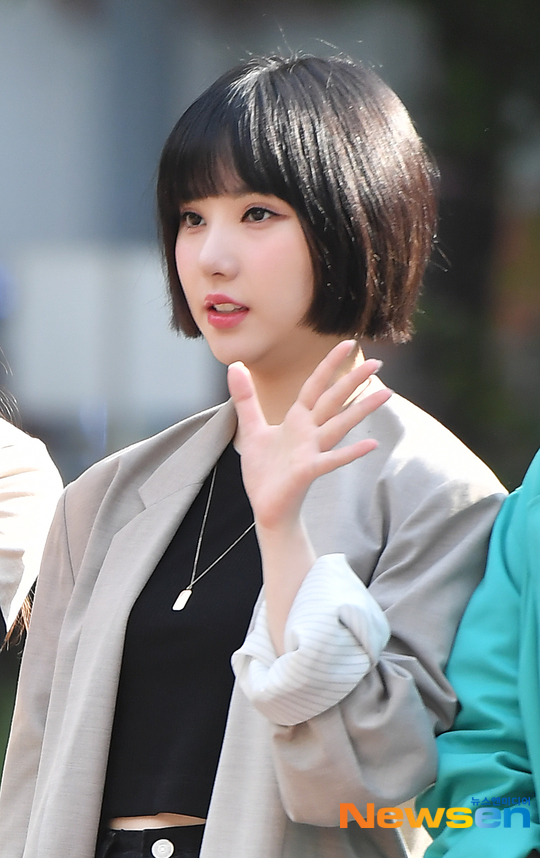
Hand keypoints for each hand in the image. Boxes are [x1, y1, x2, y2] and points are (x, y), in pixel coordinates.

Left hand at [228, 340, 391, 532]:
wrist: (267, 508)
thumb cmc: (264, 472)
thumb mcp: (251, 429)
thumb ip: (245, 398)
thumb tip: (234, 364)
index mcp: (297, 420)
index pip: (315, 385)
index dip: (329, 364)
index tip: (347, 343)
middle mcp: (309, 432)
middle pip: (333, 401)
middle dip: (353, 381)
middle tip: (377, 363)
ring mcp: (311, 451)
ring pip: (339, 425)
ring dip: (361, 410)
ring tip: (386, 394)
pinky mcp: (308, 471)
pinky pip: (331, 460)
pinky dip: (350, 453)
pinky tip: (371, 445)